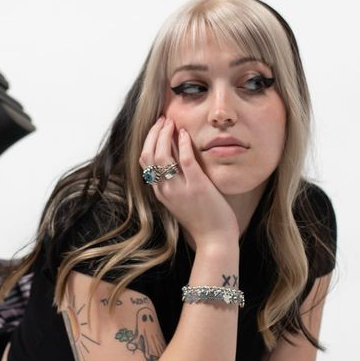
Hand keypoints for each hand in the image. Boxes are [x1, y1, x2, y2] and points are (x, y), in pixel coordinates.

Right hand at [139, 116, 238, 246]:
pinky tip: (185, 134)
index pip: (144, 161)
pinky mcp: (197, 187)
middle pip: (149, 155)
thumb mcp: (181, 202)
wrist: (215, 241)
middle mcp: (165, 190)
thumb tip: (175, 162)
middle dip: (154, 133)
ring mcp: (179, 189)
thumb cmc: (202, 221)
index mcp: (160, 192)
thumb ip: (175, 184)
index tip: (157, 128)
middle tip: (163, 119)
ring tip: (172, 122)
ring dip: (165, 134)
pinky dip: (183, 144)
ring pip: (162, 155)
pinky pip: (185, 160)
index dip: (148, 141)